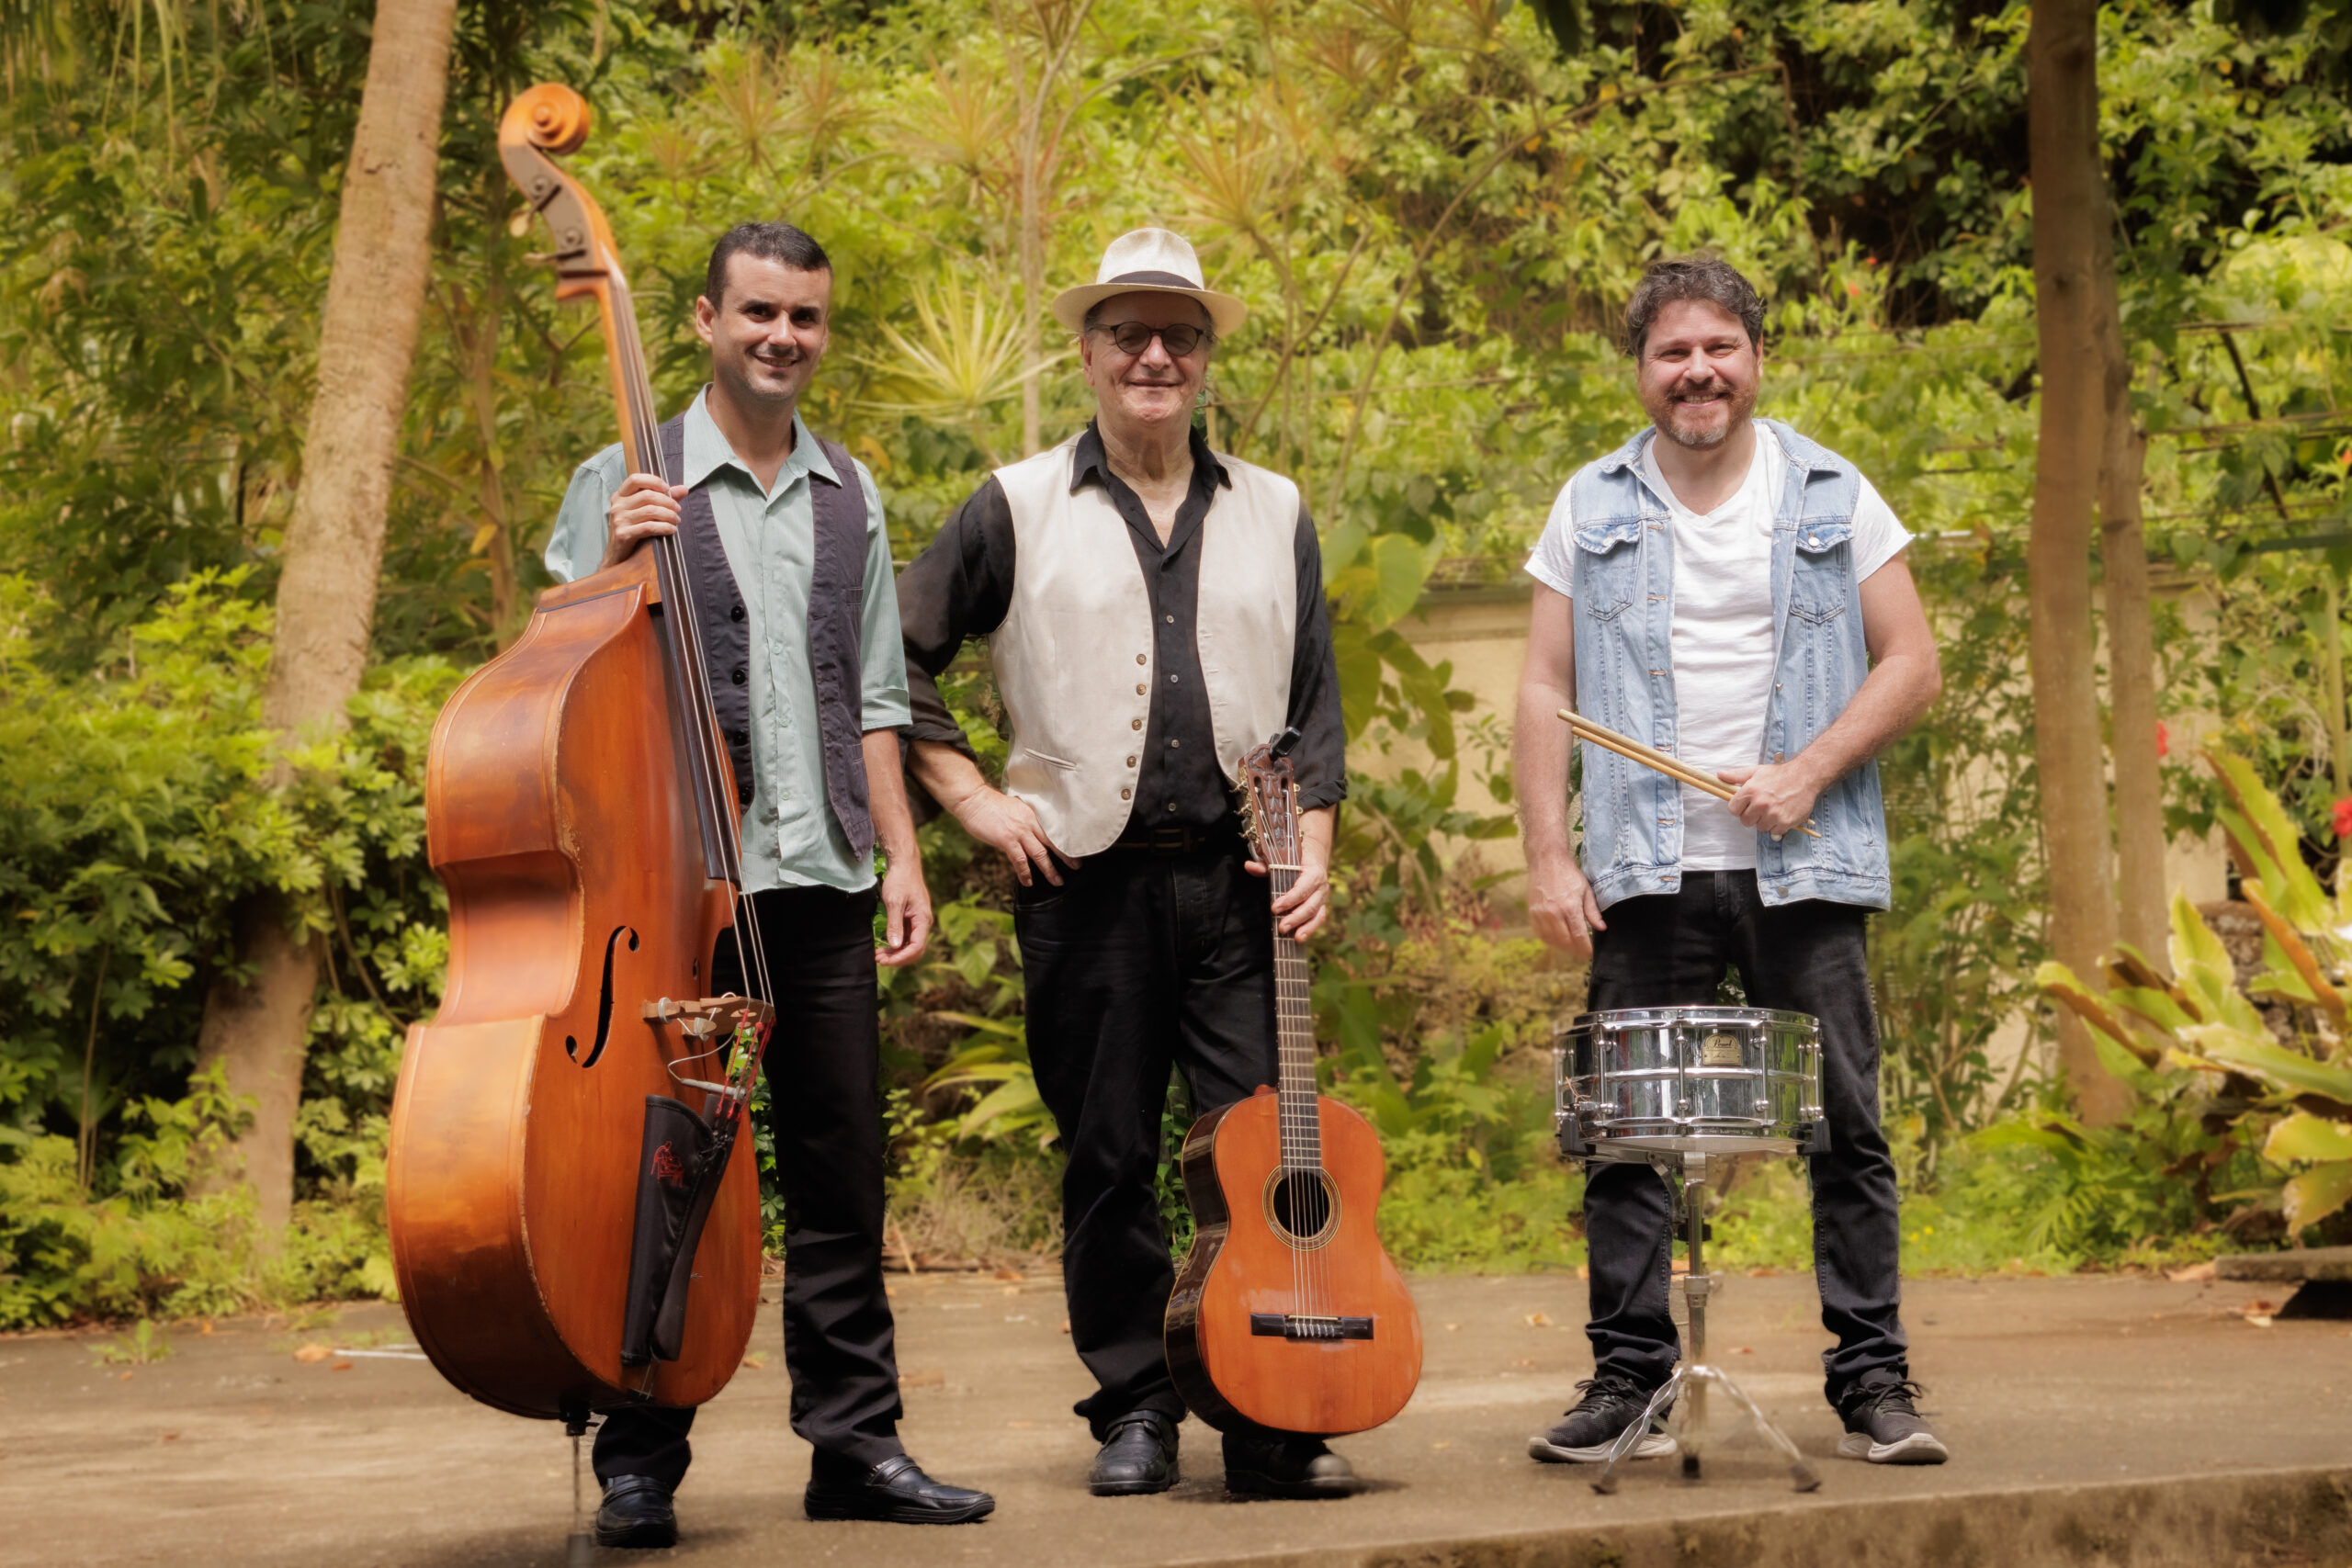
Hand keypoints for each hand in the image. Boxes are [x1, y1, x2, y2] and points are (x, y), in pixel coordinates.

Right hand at [602, 472, 685, 567]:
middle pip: (647, 496)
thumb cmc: (632, 530)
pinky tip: (672, 530)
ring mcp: (619, 520)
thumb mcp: (643, 511)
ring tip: (677, 520)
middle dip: (667, 501)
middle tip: (678, 509)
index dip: (653, 481)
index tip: (668, 489)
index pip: (635, 479)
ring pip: (650, 511)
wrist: (617, 555)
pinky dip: (664, 527)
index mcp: (620, 496)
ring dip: (668, 515)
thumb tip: (684, 489)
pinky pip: (649, 527)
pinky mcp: (623, 534)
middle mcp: (617, 506)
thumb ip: (662, 498)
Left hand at [875, 852, 931, 967]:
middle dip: (898, 958)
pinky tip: (884, 946)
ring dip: (896, 953)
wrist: (904, 864)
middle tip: (879, 959)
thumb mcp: (894, 902)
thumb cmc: (899, 880)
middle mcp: (924, 923)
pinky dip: (896, 944)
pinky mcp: (912, 919)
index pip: (916, 947)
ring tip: (879, 955)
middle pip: (915, 950)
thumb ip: (895, 925)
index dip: (901, 957)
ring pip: (910, 945)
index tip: (885, 961)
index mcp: (923, 919)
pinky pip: (907, 937)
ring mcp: (918, 921)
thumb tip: (895, 946)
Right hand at [952, 785, 1075, 887]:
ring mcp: (1019, 832)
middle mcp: (1029, 823)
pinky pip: (1020, 860)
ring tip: (1057, 881)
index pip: (1053, 831)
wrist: (973, 800)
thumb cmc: (990, 804)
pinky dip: (1025, 873)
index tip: (1074, 851)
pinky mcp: (1006, 840)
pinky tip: (1028, 881)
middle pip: (1052, 843)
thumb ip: (1024, 819)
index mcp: (1032, 814)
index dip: (1064, 843)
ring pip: (1040, 854)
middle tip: (1076, 867)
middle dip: (1066, 857)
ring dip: (1049, 870)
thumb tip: (1029, 832)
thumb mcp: (1014, 807)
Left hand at [1247, 841, 1330, 941]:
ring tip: (1295, 937)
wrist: (1313, 857)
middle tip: (1282, 927)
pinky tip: (1299, 938)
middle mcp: (1321, 886)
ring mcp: (1322, 897)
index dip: (1290, 899)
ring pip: (1317, 914)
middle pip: (1310, 905)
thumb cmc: (1294, 860)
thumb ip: (1265, 865)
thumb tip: (1249, 866)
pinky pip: (1318, 919)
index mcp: (1313, 871)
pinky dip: (1310, 929)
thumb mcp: (1281, 859)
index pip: (1303, 887)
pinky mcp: (1321, 906)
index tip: (1275, 908)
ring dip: (1305, 927)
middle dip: (1296, 917)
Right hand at [1528, 852, 1605, 958]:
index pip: (1579, 936)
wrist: (1547, 861)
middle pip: (1565, 941)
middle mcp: (1554, 913)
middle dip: (1575, 950)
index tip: (1591, 953)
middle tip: (1582, 952)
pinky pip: (1541, 934)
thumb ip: (1593, 912)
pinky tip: (1557, 940)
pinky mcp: (1533, 913)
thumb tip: (1602, 928)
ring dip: (1562, 947)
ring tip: (1571, 948)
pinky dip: (1550, 940)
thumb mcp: (1586, 891)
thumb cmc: (1568, 874)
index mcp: (1570, 907)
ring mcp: (1541, 914)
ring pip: (1552, 940)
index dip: (1586, 948)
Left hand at [1716, 761, 1821, 838]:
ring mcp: (1773, 814)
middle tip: (1762, 807)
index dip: (1739, 808)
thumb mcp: (1756, 771)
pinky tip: (1783, 813)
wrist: (1806, 776)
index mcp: (1750, 791)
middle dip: (1752, 816)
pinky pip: (1775, 831)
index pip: (1733, 810)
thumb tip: (1719, 775)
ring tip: (1774, 808)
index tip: (1746, 805)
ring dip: (1765, 821)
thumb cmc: (1780, 774)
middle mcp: (1760, 804)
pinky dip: (1778, 826)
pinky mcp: (1785, 822)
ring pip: (1760, 827)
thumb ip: (1736, 775)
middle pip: (1746, 821)